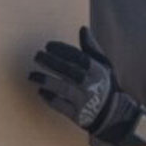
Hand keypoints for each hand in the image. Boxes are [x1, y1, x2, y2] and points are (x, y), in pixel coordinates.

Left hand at [29, 26, 145, 145]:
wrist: (114, 114)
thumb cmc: (104, 85)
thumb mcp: (103, 66)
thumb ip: (91, 48)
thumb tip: (83, 29)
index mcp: (98, 71)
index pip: (79, 57)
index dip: (63, 50)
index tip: (48, 45)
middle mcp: (92, 85)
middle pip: (69, 71)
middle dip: (51, 62)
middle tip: (36, 56)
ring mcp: (85, 101)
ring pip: (64, 89)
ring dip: (47, 81)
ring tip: (32, 75)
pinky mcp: (78, 116)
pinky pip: (62, 106)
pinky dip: (50, 99)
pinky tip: (40, 92)